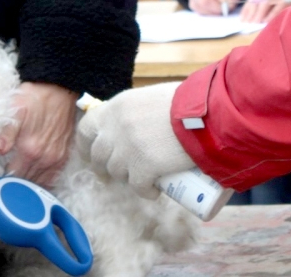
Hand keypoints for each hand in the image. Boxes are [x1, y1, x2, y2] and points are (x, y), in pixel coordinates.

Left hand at [0, 83, 77, 186]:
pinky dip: (41, 181)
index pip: (11, 177)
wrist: (59, 90)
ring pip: (38, 183)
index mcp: (29, 150)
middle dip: (12, 183)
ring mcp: (56, 159)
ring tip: (15, 179)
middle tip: (1, 178)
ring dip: (26, 182)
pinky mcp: (63, 156)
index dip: (0, 178)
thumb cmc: (34, 98)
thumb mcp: (15, 110)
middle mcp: (44, 159)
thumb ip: (5, 133)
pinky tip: (32, 177)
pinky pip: (51, 179)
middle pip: (24, 182)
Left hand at [75, 82, 194, 197]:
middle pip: (99, 155)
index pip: (86, 128)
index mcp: (116, 107)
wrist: (205, 114)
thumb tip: (134, 121)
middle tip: (117, 173)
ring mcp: (128, 148)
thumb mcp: (150, 97)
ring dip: (127, 178)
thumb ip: (137, 109)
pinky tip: (154, 192)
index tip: (92, 154)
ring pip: (117, 173)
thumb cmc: (185, 101)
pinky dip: (146, 192)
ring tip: (143, 178)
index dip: (86, 144)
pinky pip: (138, 187)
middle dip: (105, 167)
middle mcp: (116, 128)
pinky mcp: (145, 167)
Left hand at [239, 0, 290, 22]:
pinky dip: (271, 14)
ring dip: (258, 14)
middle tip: (245, 24)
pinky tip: (265, 21)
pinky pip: (277, 5)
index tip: (243, 18)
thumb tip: (263, 16)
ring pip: (265, 2)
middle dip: (250, 12)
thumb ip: (276, 1)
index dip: (247, 7)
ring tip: (253, 24)